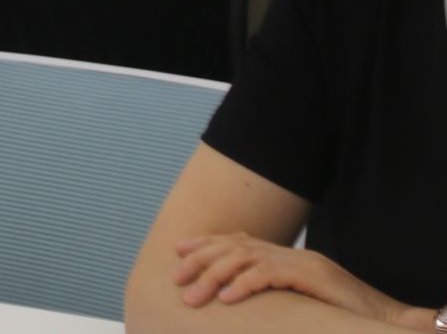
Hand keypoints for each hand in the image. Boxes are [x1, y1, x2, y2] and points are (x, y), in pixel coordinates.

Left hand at [174, 232, 413, 323]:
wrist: (386, 319)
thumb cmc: (342, 315)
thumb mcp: (301, 299)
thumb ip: (275, 291)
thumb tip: (238, 297)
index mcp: (286, 257)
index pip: (238, 241)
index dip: (207, 244)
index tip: (178, 251)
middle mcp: (290, 254)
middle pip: (235, 247)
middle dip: (200, 259)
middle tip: (175, 277)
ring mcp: (301, 263)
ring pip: (245, 259)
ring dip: (214, 276)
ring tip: (193, 295)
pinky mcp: (312, 276)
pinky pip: (270, 275)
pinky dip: (244, 285)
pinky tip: (227, 298)